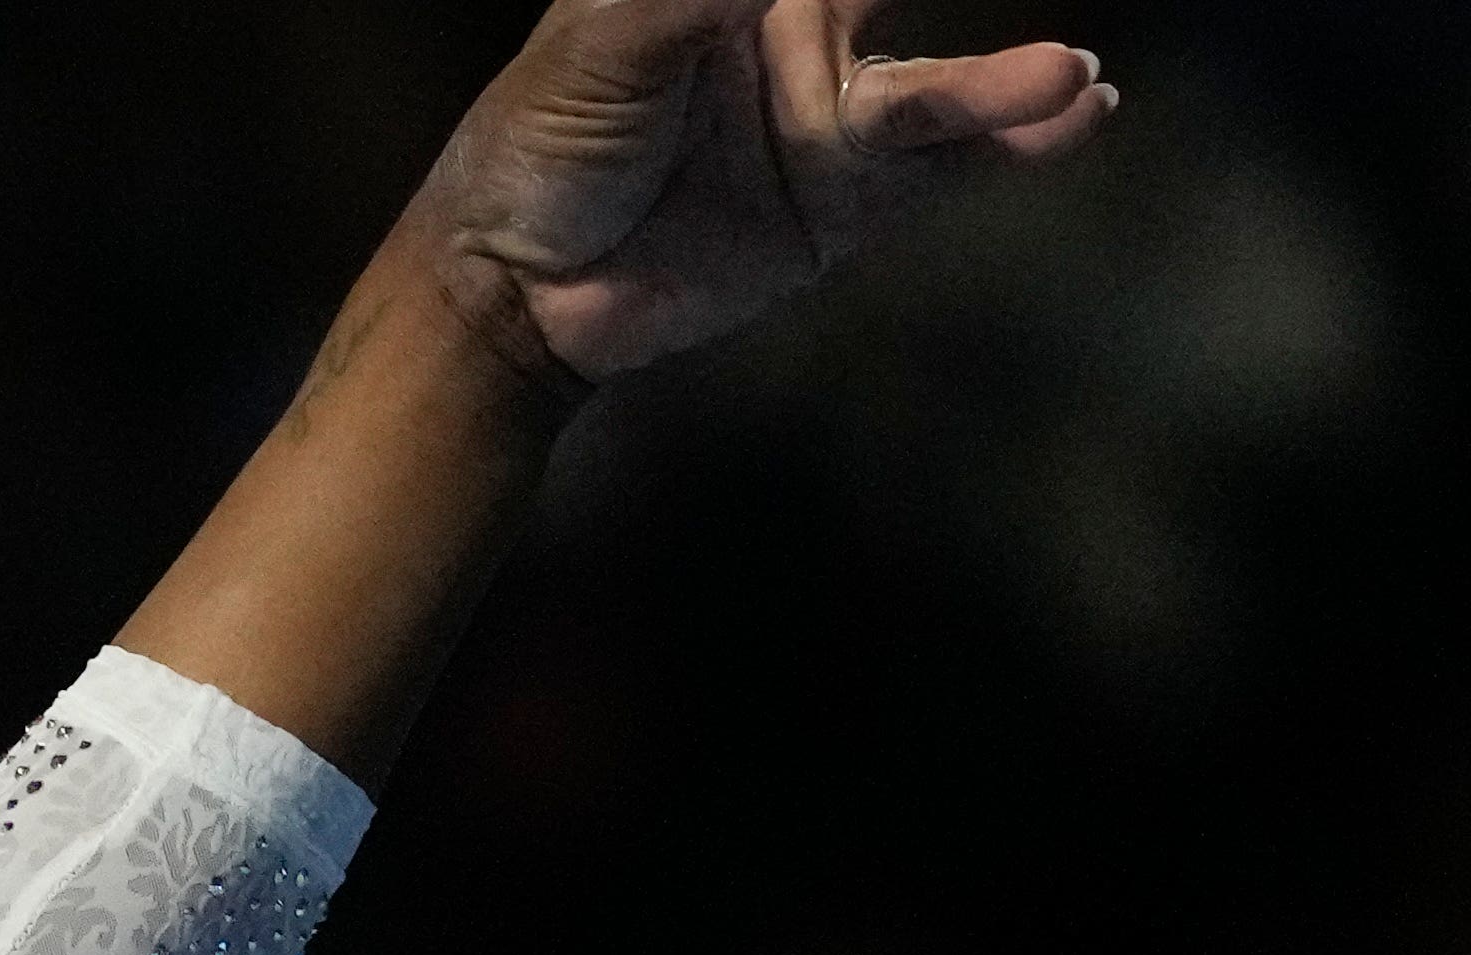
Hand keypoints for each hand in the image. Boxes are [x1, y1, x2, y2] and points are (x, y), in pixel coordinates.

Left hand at [418, 0, 1115, 387]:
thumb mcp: (604, 39)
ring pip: (944, 86)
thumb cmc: (535, 144)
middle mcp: (805, 32)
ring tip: (1062, 77)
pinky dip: (1013, 142)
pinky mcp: (847, 204)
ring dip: (1006, 83)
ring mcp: (833, 121)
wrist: (509, 295)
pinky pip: (948, 166)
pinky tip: (1072, 114)